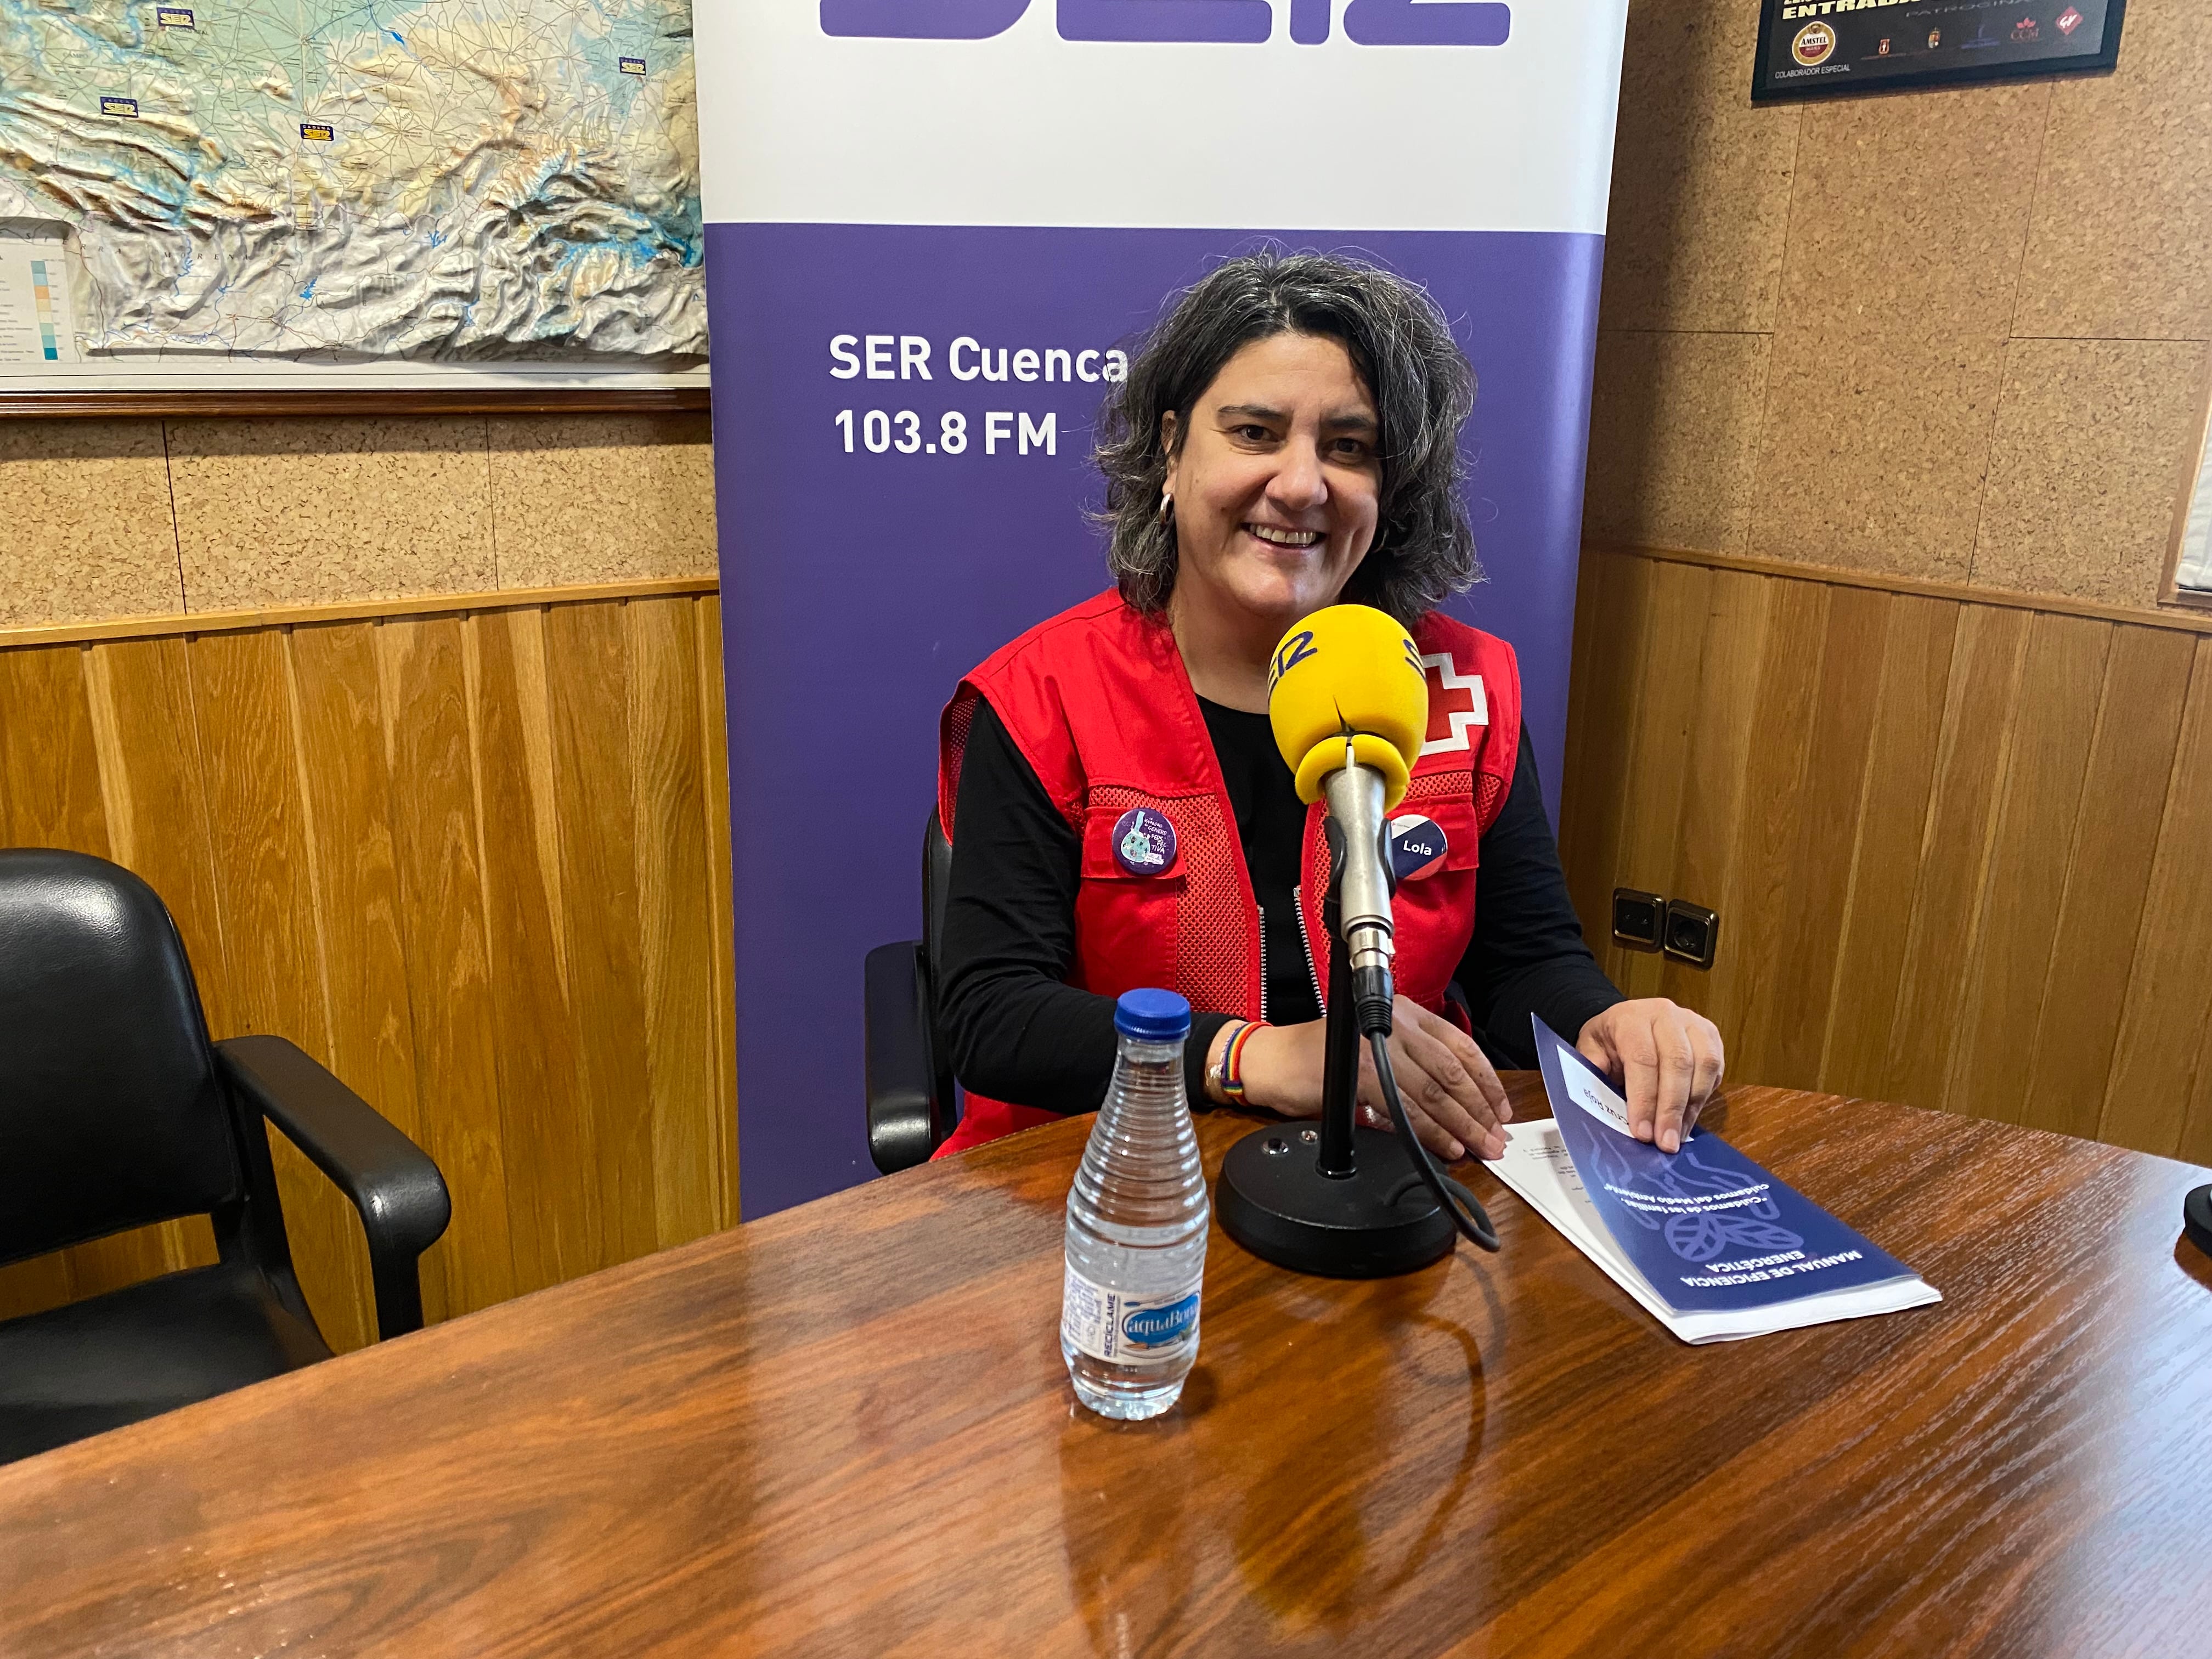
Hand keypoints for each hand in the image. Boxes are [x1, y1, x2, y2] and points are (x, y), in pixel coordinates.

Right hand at [1233, 996, 1510, 1161]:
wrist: (1274, 1060)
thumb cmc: (1322, 1056)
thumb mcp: (1376, 1048)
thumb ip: (1413, 1065)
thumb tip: (1458, 1104)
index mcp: (1403, 1012)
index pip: (1459, 1045)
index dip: (1486, 1080)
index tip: (1501, 1108)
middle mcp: (1394, 1023)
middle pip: (1453, 1070)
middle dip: (1480, 1108)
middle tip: (1496, 1136)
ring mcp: (1379, 1047)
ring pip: (1436, 1091)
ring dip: (1463, 1124)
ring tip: (1481, 1146)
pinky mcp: (1363, 1074)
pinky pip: (1409, 1109)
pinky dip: (1433, 1132)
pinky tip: (1448, 1146)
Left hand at [1576, 999, 1724, 1153]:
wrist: (1627, 1019)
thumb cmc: (1608, 1040)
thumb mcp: (1590, 1049)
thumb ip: (1593, 1070)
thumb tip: (1601, 1099)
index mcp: (1632, 1018)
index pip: (1642, 1058)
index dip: (1644, 1098)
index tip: (1643, 1132)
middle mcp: (1666, 1015)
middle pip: (1677, 1063)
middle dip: (1671, 1109)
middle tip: (1665, 1143)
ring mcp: (1693, 1024)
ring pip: (1704, 1065)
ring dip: (1691, 1107)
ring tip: (1677, 1136)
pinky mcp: (1711, 1036)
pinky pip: (1716, 1069)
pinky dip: (1703, 1098)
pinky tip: (1688, 1120)